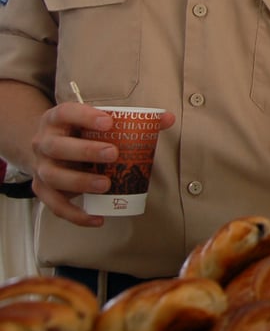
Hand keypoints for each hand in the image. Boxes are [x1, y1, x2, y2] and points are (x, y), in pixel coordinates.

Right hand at [30, 102, 176, 226]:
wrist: (46, 148)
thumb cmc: (78, 133)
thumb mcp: (96, 122)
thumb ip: (131, 120)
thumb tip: (167, 118)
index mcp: (58, 119)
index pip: (66, 112)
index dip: (85, 116)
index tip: (109, 122)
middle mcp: (44, 142)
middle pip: (57, 146)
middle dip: (85, 151)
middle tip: (113, 153)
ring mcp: (41, 167)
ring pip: (54, 176)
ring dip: (79, 182)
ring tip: (106, 184)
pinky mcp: (43, 190)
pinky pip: (56, 206)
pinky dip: (76, 214)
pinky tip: (98, 218)